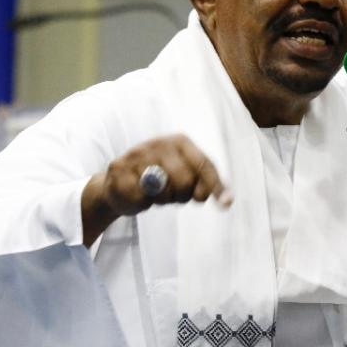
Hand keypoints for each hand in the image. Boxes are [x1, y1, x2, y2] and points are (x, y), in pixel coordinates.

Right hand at [81, 134, 231, 244]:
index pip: (204, 165)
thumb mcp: (188, 175)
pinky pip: (140, 199)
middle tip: (176, 196)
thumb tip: (227, 202)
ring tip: (156, 193)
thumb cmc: (162, 179)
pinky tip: (138, 195)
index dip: (214, 186)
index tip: (225, 204)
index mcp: (180, 141)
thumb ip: (208, 184)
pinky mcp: (118, 170)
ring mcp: (136, 154)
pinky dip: (142, 204)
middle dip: (183, 196)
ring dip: (163, 200)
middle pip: (184, 180)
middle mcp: (158, 143)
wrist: (120, 184)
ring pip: (163, 192)